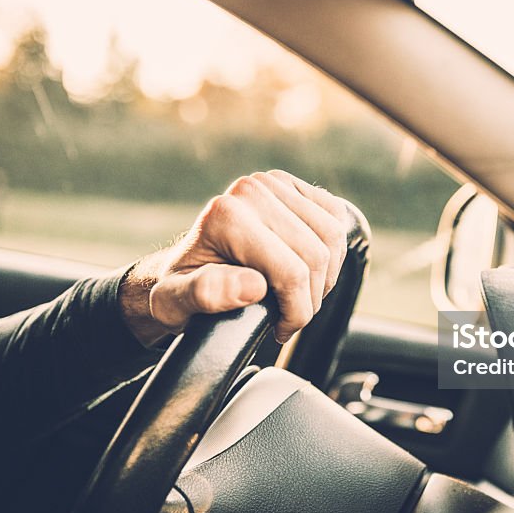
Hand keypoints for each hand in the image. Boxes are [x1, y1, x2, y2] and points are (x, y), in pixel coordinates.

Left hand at [119, 170, 347, 345]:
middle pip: (317, 256)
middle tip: (292, 317)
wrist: (182, 266)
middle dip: (311, 298)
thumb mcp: (176, 301)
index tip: (280, 330)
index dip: (296, 311)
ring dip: (326, 276)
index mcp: (226, 215)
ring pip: (333, 237)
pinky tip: (309, 270)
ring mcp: (272, 182)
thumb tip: (253, 286)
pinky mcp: (290, 184)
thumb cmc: (180, 288)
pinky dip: (333, 250)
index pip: (292, 272)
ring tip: (300, 296)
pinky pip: (336, 217)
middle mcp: (251, 190)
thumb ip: (207, 293)